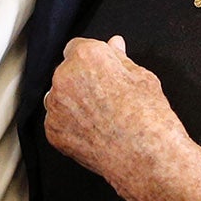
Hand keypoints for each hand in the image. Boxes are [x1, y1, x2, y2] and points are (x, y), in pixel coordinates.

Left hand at [44, 36, 193, 200]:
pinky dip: (71, 126)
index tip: (101, 71)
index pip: (77, 48)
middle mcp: (65, 77)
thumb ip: (121, 59)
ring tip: (102, 117)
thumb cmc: (148, 116)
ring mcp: (56, 106)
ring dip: (73, 103)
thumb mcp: (142, 77)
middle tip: (107, 98)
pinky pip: (58, 122)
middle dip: (82, 81)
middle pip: (67, 73)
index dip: (91, 61)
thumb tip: (114, 45)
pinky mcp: (53, 131)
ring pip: (59, 98)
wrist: (144, 155)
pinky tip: (94, 132)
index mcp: (87, 56)